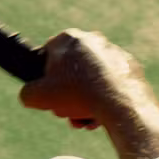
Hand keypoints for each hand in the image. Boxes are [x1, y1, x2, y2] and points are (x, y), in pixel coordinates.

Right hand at [19, 27, 147, 133]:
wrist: (118, 102)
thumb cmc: (77, 94)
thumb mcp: (39, 96)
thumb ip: (28, 93)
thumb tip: (29, 95)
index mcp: (68, 39)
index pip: (48, 56)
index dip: (46, 79)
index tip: (51, 96)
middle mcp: (92, 39)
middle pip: (72, 71)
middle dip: (69, 95)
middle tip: (69, 113)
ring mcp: (114, 51)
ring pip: (92, 79)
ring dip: (86, 101)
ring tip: (86, 120)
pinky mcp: (130, 66)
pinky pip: (112, 84)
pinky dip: (106, 99)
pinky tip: (103, 114)